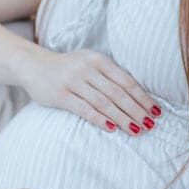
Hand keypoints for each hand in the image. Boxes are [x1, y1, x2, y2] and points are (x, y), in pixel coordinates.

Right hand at [25, 46, 160, 136]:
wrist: (34, 65)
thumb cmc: (68, 68)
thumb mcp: (89, 63)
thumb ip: (109, 75)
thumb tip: (137, 97)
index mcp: (98, 59)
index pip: (126, 80)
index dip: (142, 97)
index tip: (155, 111)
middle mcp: (87, 68)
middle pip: (117, 92)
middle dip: (136, 110)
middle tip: (150, 125)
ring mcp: (73, 80)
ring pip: (103, 102)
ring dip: (122, 117)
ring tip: (136, 130)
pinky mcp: (60, 94)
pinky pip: (84, 108)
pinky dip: (99, 119)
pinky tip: (112, 128)